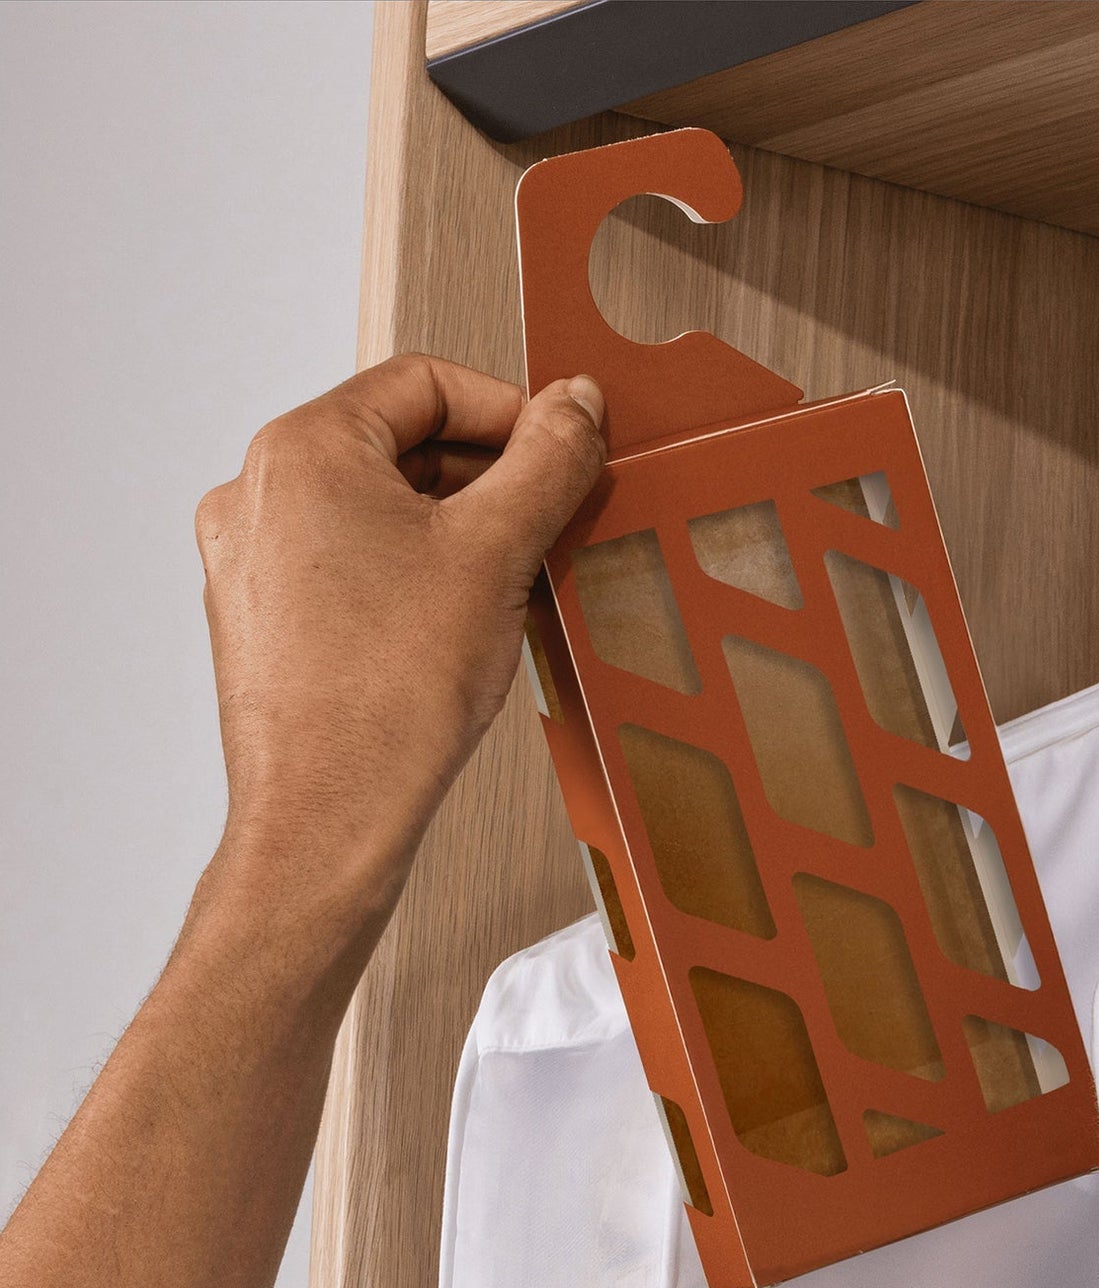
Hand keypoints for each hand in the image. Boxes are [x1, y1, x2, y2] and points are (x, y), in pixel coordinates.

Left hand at [194, 352, 605, 940]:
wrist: (329, 819)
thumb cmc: (390, 696)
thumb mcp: (496, 553)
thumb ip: (546, 462)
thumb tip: (575, 405)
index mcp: (302, 450)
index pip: (424, 384)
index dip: (511, 410)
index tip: (565, 450)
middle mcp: (258, 494)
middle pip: (397, 445)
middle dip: (486, 478)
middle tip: (552, 520)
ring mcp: (251, 562)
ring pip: (375, 512)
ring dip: (453, 531)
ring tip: (512, 582)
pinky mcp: (262, 624)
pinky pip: (349, 569)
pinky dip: (411, 578)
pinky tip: (459, 626)